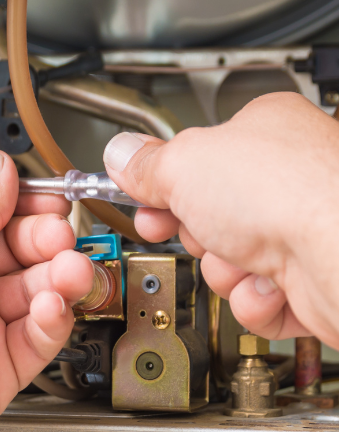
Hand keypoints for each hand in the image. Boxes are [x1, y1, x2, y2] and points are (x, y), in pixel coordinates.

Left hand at [0, 148, 92, 431]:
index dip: (23, 205)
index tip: (50, 199)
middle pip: (18, 252)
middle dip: (46, 238)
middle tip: (58, 235)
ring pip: (35, 294)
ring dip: (58, 276)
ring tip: (67, 269)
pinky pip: (37, 339)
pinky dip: (52, 319)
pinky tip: (49, 305)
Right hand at [103, 92, 338, 344]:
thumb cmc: (291, 194)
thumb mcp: (185, 164)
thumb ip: (146, 163)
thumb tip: (121, 153)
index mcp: (264, 131)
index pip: (195, 158)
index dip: (161, 183)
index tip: (139, 197)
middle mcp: (287, 178)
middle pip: (206, 215)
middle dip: (194, 233)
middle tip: (197, 228)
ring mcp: (300, 229)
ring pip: (226, 263)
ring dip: (224, 270)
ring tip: (245, 258)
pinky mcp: (310, 279)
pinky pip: (254, 299)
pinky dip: (252, 300)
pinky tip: (269, 284)